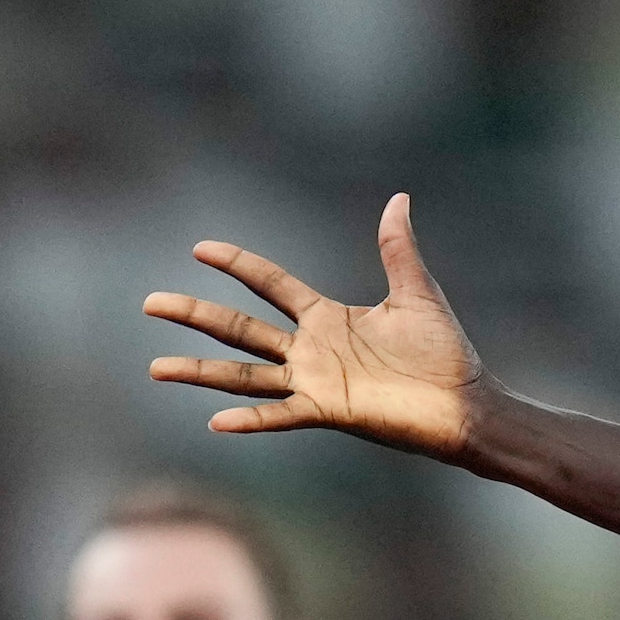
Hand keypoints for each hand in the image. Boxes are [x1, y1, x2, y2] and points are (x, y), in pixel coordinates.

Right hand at [147, 195, 490, 455]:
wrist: (470, 405)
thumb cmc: (447, 355)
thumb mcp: (416, 291)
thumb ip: (398, 247)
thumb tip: (399, 198)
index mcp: (327, 318)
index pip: (269, 285)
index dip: (236, 265)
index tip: (200, 247)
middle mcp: (313, 350)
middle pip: (239, 327)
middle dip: (194, 313)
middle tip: (148, 302)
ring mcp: (317, 383)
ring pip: (245, 373)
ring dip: (200, 371)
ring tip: (155, 367)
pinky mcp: (331, 411)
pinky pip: (281, 415)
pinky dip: (250, 419)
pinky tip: (215, 422)